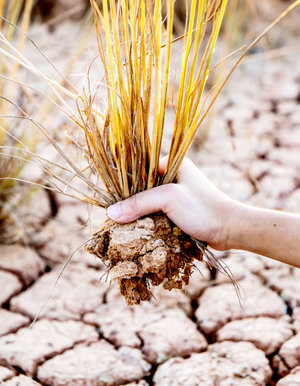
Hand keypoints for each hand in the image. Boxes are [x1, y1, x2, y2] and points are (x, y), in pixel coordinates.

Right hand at [107, 157, 233, 250]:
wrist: (231, 229)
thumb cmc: (203, 208)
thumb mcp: (168, 199)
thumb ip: (139, 203)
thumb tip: (110, 213)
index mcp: (170, 164)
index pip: (137, 170)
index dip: (122, 184)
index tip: (109, 200)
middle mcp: (172, 177)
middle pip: (141, 189)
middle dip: (129, 202)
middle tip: (114, 216)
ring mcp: (175, 195)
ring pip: (147, 203)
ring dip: (138, 214)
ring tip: (122, 225)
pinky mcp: (178, 211)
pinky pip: (156, 214)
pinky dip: (148, 222)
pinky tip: (138, 231)